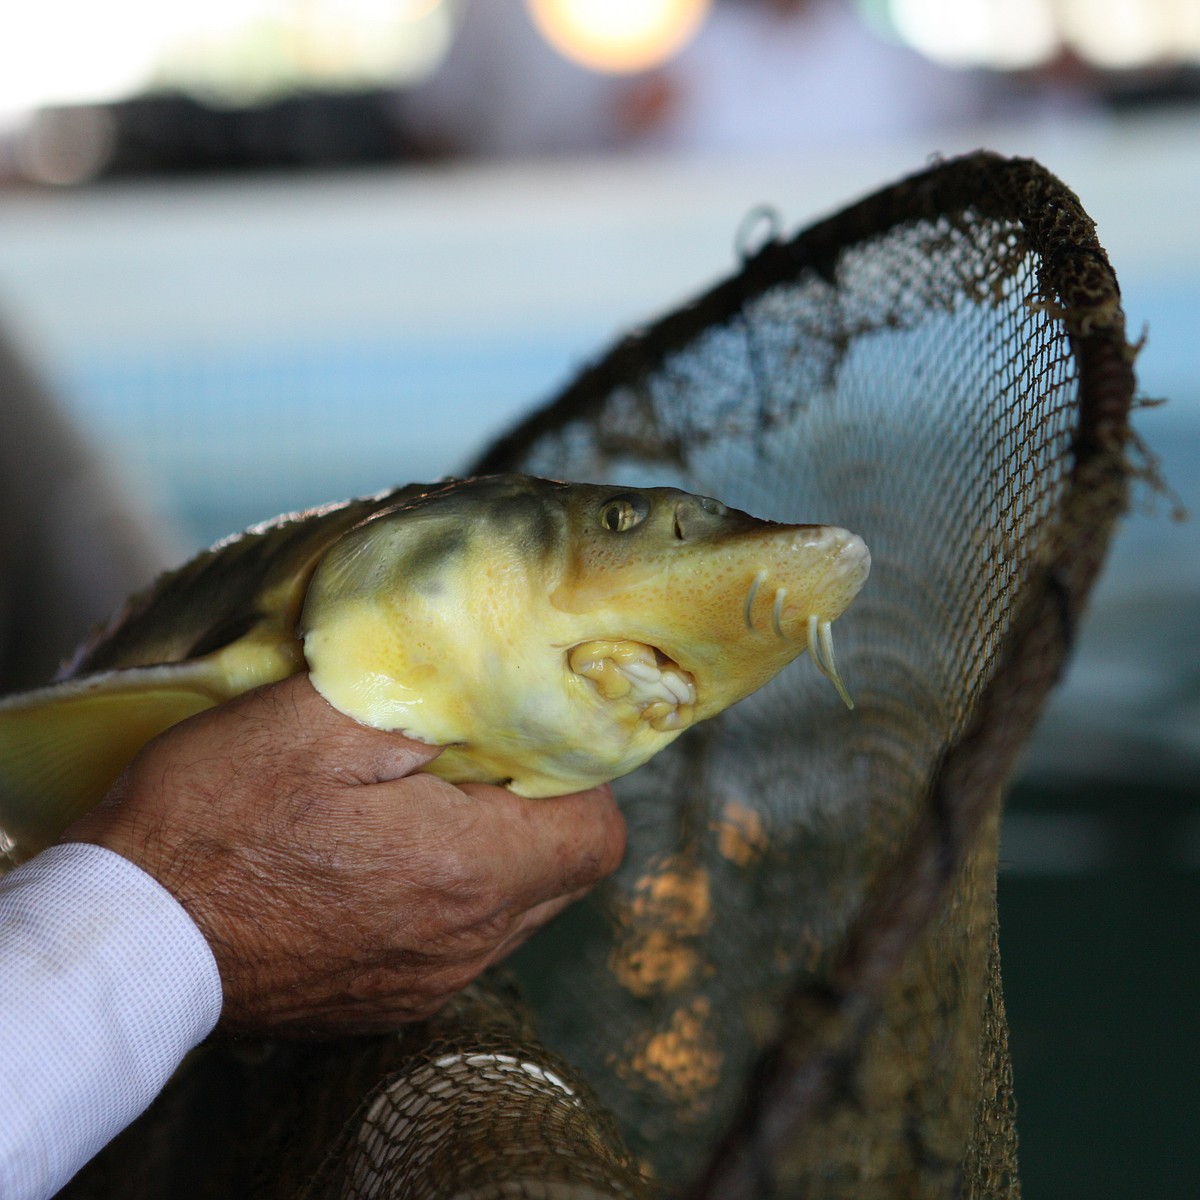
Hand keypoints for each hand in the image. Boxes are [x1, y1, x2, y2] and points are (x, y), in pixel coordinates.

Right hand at [64, 674, 625, 1035]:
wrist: (128, 937)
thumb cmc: (215, 818)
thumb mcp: (316, 719)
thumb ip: (425, 693)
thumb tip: (492, 677)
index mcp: (466, 871)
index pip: (598, 834)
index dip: (579, 777)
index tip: (526, 741)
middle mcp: (464, 944)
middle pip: (565, 874)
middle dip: (538, 810)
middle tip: (471, 762)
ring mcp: (425, 984)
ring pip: (514, 910)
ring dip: (491, 854)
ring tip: (417, 807)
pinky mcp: (386, 1003)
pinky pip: (458, 942)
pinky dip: (446, 896)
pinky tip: (379, 860)